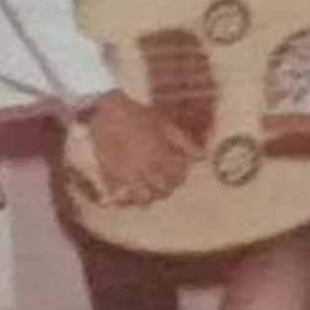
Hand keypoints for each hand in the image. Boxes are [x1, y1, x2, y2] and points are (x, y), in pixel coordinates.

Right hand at [86, 91, 198, 205]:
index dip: (180, 176)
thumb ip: (184, 142)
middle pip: (163, 192)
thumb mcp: (165, 125)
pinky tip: (129, 188)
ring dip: (148, 196)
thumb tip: (202, 157)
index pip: (178, 178)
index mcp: (160, 155)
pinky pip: (120, 195)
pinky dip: (126, 197)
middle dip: (167, 188)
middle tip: (164, 180)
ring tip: (148, 188)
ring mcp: (126, 173)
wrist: (107, 110)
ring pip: (143, 199)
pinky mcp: (110, 175)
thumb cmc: (138, 115)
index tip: (178, 170)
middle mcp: (145, 167)